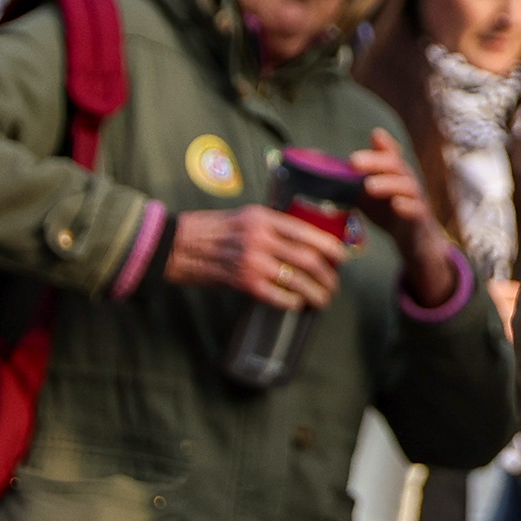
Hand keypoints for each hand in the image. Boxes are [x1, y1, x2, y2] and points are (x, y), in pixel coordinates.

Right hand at [165, 207, 347, 311]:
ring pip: (297, 280)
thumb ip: (273, 225)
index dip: (330, 246)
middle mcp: (261, 238)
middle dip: (328, 275)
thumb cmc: (212, 229)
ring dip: (316, 293)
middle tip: (334, 284)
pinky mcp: (243, 283)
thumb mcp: (246, 216)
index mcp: (264, 218)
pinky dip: (292, 302)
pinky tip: (297, 304)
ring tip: (323, 299)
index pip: (307, 232)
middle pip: (308, 259)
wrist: (178, 245)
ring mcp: (252, 262)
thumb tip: (306, 239)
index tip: (342, 256)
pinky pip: (277, 296)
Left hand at [356, 131, 467, 311]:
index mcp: (395, 175)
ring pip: (408, 186)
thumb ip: (356, 180)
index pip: (392, 155)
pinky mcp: (421, 220)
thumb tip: (328, 167)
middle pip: (396, 166)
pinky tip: (396, 204)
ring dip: (388, 183)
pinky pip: (417, 210)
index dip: (386, 145)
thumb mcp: (371, 195)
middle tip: (353, 161)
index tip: (374, 135)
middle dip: (376, 162)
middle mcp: (408, 183)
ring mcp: (417, 201)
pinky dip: (407, 206)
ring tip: (368, 186)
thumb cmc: (391, 214)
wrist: (417, 242)